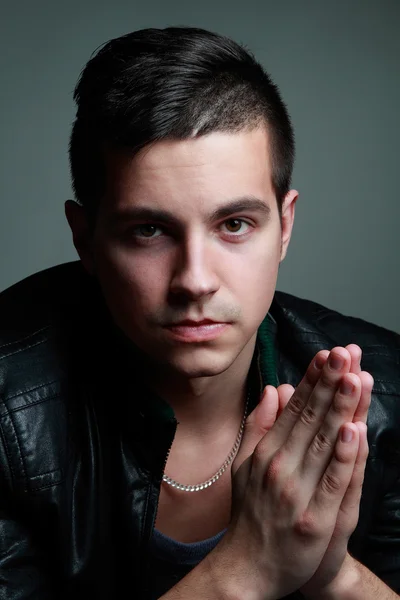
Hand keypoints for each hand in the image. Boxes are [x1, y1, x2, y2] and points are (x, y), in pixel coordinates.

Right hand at [216, 346, 364, 599]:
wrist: (248, 566)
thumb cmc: (250, 512)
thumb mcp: (244, 463)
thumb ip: (259, 424)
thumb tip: (276, 388)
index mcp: (266, 451)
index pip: (294, 408)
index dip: (312, 380)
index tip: (327, 355)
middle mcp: (280, 466)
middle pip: (311, 418)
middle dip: (329, 383)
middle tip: (344, 354)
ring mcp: (297, 492)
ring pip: (324, 443)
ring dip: (340, 408)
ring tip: (353, 377)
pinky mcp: (315, 518)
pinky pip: (333, 482)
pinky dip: (345, 456)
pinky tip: (355, 430)